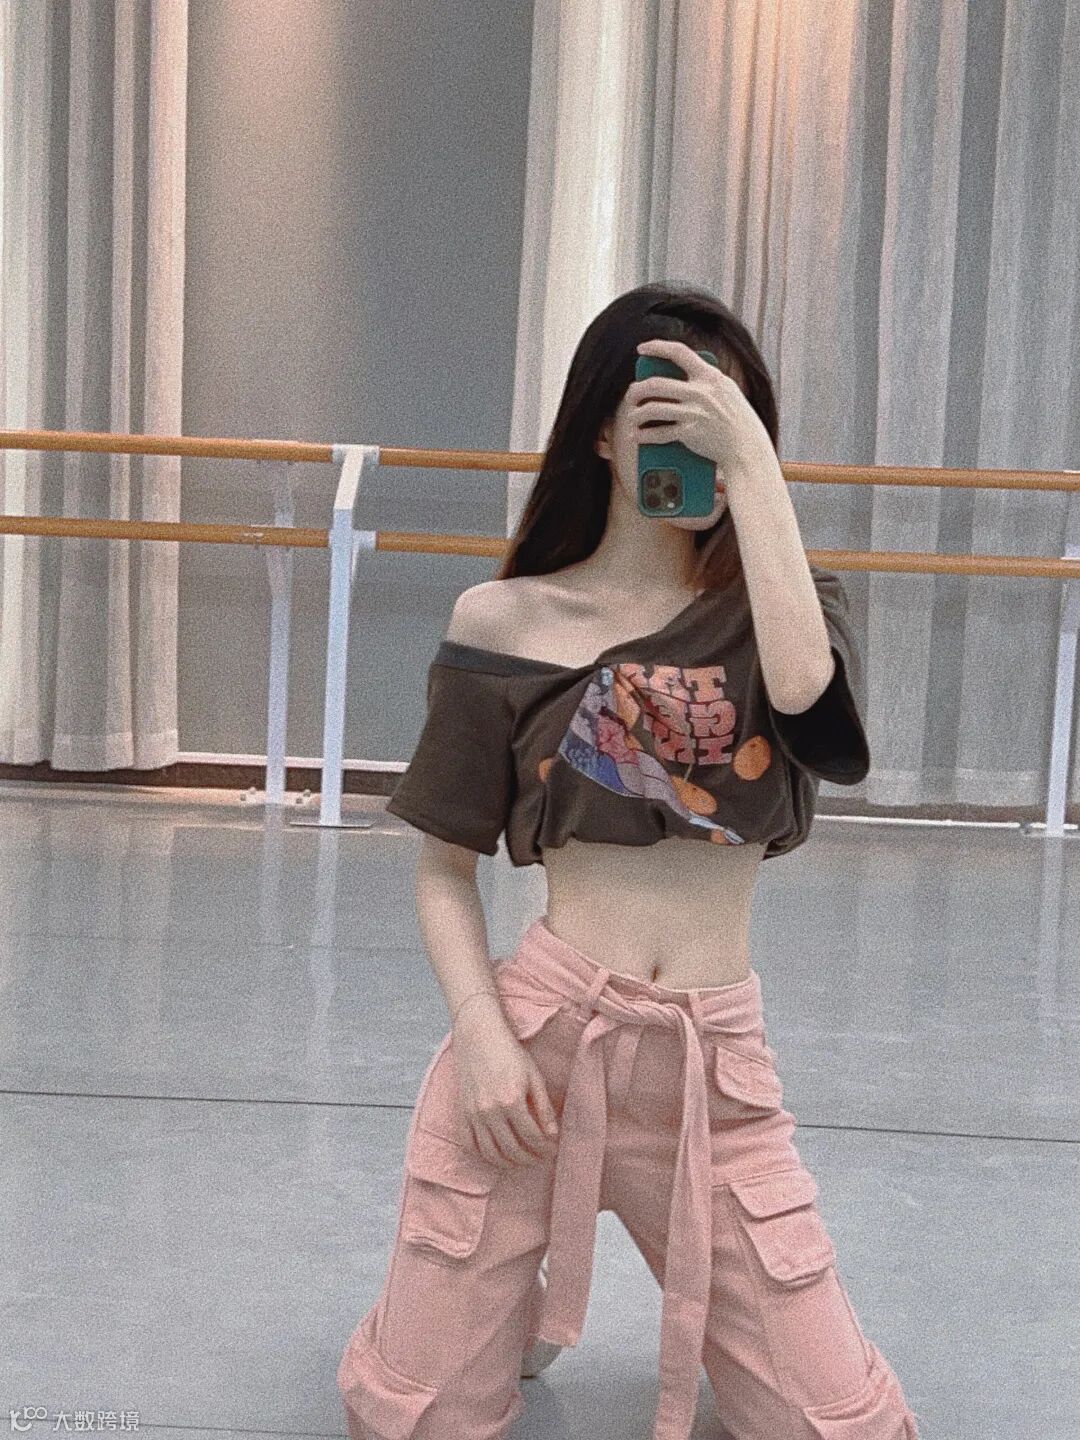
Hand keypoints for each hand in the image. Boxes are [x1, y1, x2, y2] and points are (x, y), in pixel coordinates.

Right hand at [452, 998, 559, 1167]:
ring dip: (508, 1163)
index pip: (532, 1137)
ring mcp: (473, 1114)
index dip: (545, 1148)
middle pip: (512, 1149)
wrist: (478, 1035)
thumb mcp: (533, 1076)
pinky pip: (470, 1144)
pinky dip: (484, 1155)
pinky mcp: (462, 1113)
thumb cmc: (509, 1052)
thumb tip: (553, 1134)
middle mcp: (490, 1112)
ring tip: (521, 1162)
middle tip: (540, 1159)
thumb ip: (543, 1107)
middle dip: (530, 1159)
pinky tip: (496, 1155)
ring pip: (490, 1153)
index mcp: (511, 1101)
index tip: (552, 1150)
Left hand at [632, 337, 773, 487]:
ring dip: (636, 414)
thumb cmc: (736, 418)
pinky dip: (644, 436)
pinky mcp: (690, 433)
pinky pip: (660, 433)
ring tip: (632, 417)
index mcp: (710, 376)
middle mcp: (700, 392)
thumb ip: (706, 380)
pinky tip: (637, 436)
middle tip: (631, 394)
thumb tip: (679, 375)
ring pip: (653, 408)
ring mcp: (694, 413)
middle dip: (637, 389)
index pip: (679, 352)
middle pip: (656, 384)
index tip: (641, 348)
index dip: (657, 347)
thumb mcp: (726, 390)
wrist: (746, 446)